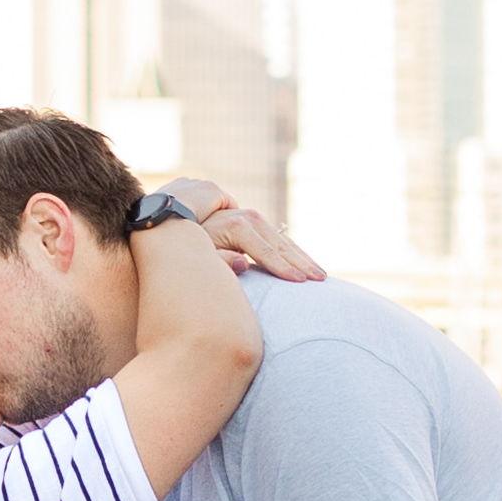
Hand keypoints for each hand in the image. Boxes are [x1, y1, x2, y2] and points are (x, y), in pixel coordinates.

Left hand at [186, 196, 322, 284]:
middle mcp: (248, 217)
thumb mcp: (199, 253)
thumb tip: (243, 265)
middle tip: (320, 280)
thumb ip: (219, 260)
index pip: (265, 251)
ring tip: (321, 275)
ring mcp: (252, 218)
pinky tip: (306, 265)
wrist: (180, 221)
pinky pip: (279, 239)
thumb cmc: (189, 245)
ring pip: (283, 241)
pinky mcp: (255, 222)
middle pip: (280, 245)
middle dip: (301, 263)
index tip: (300, 283)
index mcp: (236, 225)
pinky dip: (294, 253)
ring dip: (303, 258)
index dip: (283, 268)